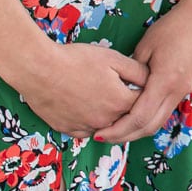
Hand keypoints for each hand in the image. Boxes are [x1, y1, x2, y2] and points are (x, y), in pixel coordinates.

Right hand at [5, 42, 147, 140]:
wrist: (39, 69)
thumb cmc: (77, 60)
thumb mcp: (114, 59)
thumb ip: (138, 71)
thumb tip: (152, 80)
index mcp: (121, 102)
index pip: (144, 102)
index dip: (143, 91)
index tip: (138, 83)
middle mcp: (107, 120)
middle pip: (126, 116)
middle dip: (128, 105)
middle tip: (118, 89)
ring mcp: (86, 127)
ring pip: (107, 126)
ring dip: (110, 116)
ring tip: (100, 96)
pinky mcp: (67, 129)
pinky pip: (86, 131)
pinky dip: (90, 123)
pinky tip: (86, 108)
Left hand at [95, 0, 191, 144]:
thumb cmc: (173, 27)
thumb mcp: (145, 47)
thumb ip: (132, 72)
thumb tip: (120, 88)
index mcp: (165, 81)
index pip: (139, 117)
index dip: (118, 129)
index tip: (100, 133)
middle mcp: (177, 91)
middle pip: (150, 126)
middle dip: (125, 136)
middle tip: (103, 137)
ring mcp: (184, 91)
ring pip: (159, 122)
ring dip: (137, 130)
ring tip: (116, 130)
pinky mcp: (186, 87)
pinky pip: (165, 111)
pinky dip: (148, 119)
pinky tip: (134, 116)